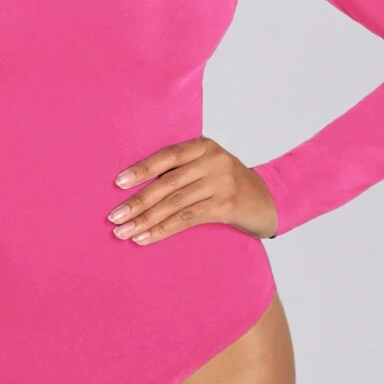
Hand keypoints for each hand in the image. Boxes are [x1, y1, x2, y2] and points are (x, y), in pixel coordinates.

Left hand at [108, 136, 278, 243]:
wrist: (268, 200)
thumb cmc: (227, 183)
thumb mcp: (208, 166)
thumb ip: (181, 169)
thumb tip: (135, 187)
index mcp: (203, 146)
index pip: (167, 156)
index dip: (141, 169)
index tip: (118, 183)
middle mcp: (213, 161)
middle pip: (168, 183)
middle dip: (138, 202)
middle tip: (114, 216)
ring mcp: (222, 183)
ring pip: (175, 204)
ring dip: (145, 220)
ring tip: (123, 232)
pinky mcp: (227, 206)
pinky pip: (187, 219)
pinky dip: (163, 230)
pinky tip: (145, 238)